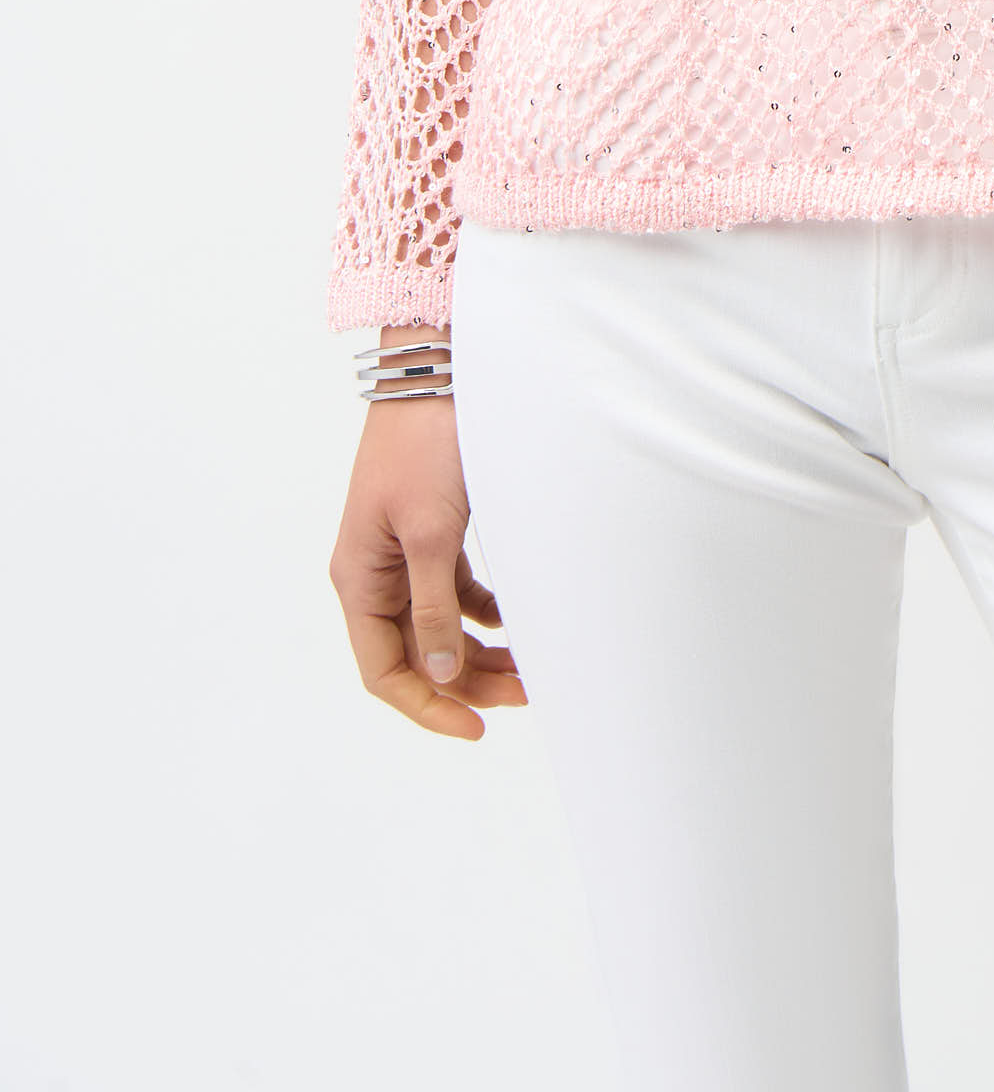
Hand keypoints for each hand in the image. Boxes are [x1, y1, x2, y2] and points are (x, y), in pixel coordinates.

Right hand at [328, 331, 527, 737]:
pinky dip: (486, 612)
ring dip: (482, 651)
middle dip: (469, 682)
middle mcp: (374, 572)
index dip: (428, 707)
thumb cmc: (425, 443)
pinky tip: (518, 621)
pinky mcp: (433, 530)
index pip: (384, 672)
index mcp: (358, 578)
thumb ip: (432, 607)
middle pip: (416, 655)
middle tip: (528, 693)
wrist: (437, 366)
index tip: (478, 729)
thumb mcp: (430, 531)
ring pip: (440, 627)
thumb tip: (437, 676)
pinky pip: (456, 592)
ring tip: (532, 665)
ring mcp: (403, 552)